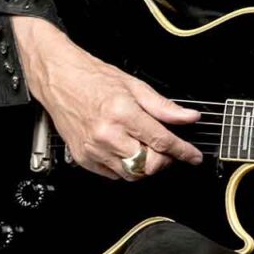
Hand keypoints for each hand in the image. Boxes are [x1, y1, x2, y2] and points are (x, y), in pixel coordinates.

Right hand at [10, 16, 203, 180]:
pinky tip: (126, 150)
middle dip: (165, 160)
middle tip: (168, 150)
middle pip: (149, 164)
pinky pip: (114, 175)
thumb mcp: (134, 85)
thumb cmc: (92, 78)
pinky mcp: (84, 158)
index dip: (183, 152)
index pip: (162, 141)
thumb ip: (163, 106)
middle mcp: (107, 134)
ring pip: (132, 174)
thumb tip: (188, 117)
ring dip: (146, 166)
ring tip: (147, 149)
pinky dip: (126, 167)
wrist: (59, 79)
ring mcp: (93, 149)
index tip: (194, 157)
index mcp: (122, 113)